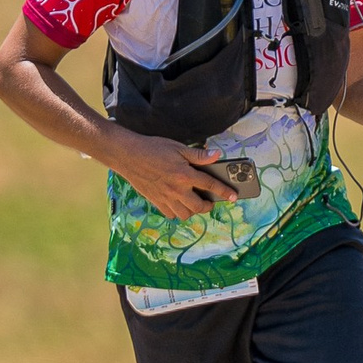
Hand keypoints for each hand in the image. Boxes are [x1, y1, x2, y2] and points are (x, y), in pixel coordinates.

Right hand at [108, 132, 236, 219]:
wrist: (128, 155)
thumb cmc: (153, 148)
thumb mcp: (178, 148)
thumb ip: (198, 155)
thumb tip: (217, 155)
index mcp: (185, 174)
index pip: (210, 185)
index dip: (225, 191)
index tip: (234, 196)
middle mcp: (177, 189)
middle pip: (199, 207)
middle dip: (208, 206)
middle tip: (211, 201)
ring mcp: (166, 197)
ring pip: (185, 214)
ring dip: (193, 210)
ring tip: (194, 202)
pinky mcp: (156, 201)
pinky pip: (171, 214)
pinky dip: (177, 212)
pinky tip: (179, 203)